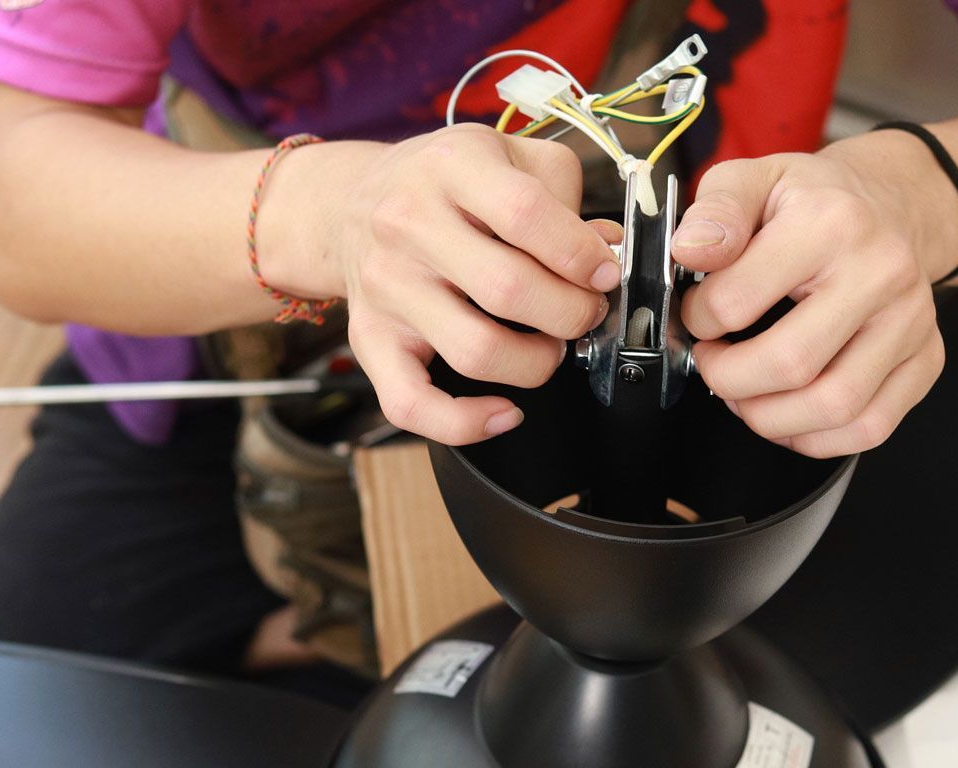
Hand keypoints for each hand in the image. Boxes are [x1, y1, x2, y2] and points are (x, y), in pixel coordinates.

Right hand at [289, 127, 620, 445]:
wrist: (350, 204)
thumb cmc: (443, 185)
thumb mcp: (506, 155)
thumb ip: (563, 195)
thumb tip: (607, 251)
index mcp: (452, 166)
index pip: (525, 213)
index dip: (580, 254)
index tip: (605, 274)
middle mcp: (409, 223)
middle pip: (507, 289)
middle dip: (570, 313)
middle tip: (585, 312)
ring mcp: (387, 286)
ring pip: (474, 351)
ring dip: (535, 363)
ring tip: (550, 347)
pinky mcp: (369, 339)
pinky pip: (412, 403)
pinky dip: (465, 423)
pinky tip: (504, 412)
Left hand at [671, 142, 957, 456]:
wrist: (891, 205)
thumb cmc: (815, 202)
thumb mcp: (754, 179)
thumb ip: (715, 210)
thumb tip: (691, 251)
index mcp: (830, 223)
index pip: (737, 301)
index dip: (698, 321)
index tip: (698, 317)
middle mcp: (881, 273)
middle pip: (790, 365)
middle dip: (729, 381)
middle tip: (714, 365)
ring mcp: (910, 321)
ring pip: (833, 407)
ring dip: (769, 417)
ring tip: (746, 394)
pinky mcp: (926, 359)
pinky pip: (870, 427)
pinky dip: (817, 438)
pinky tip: (789, 415)